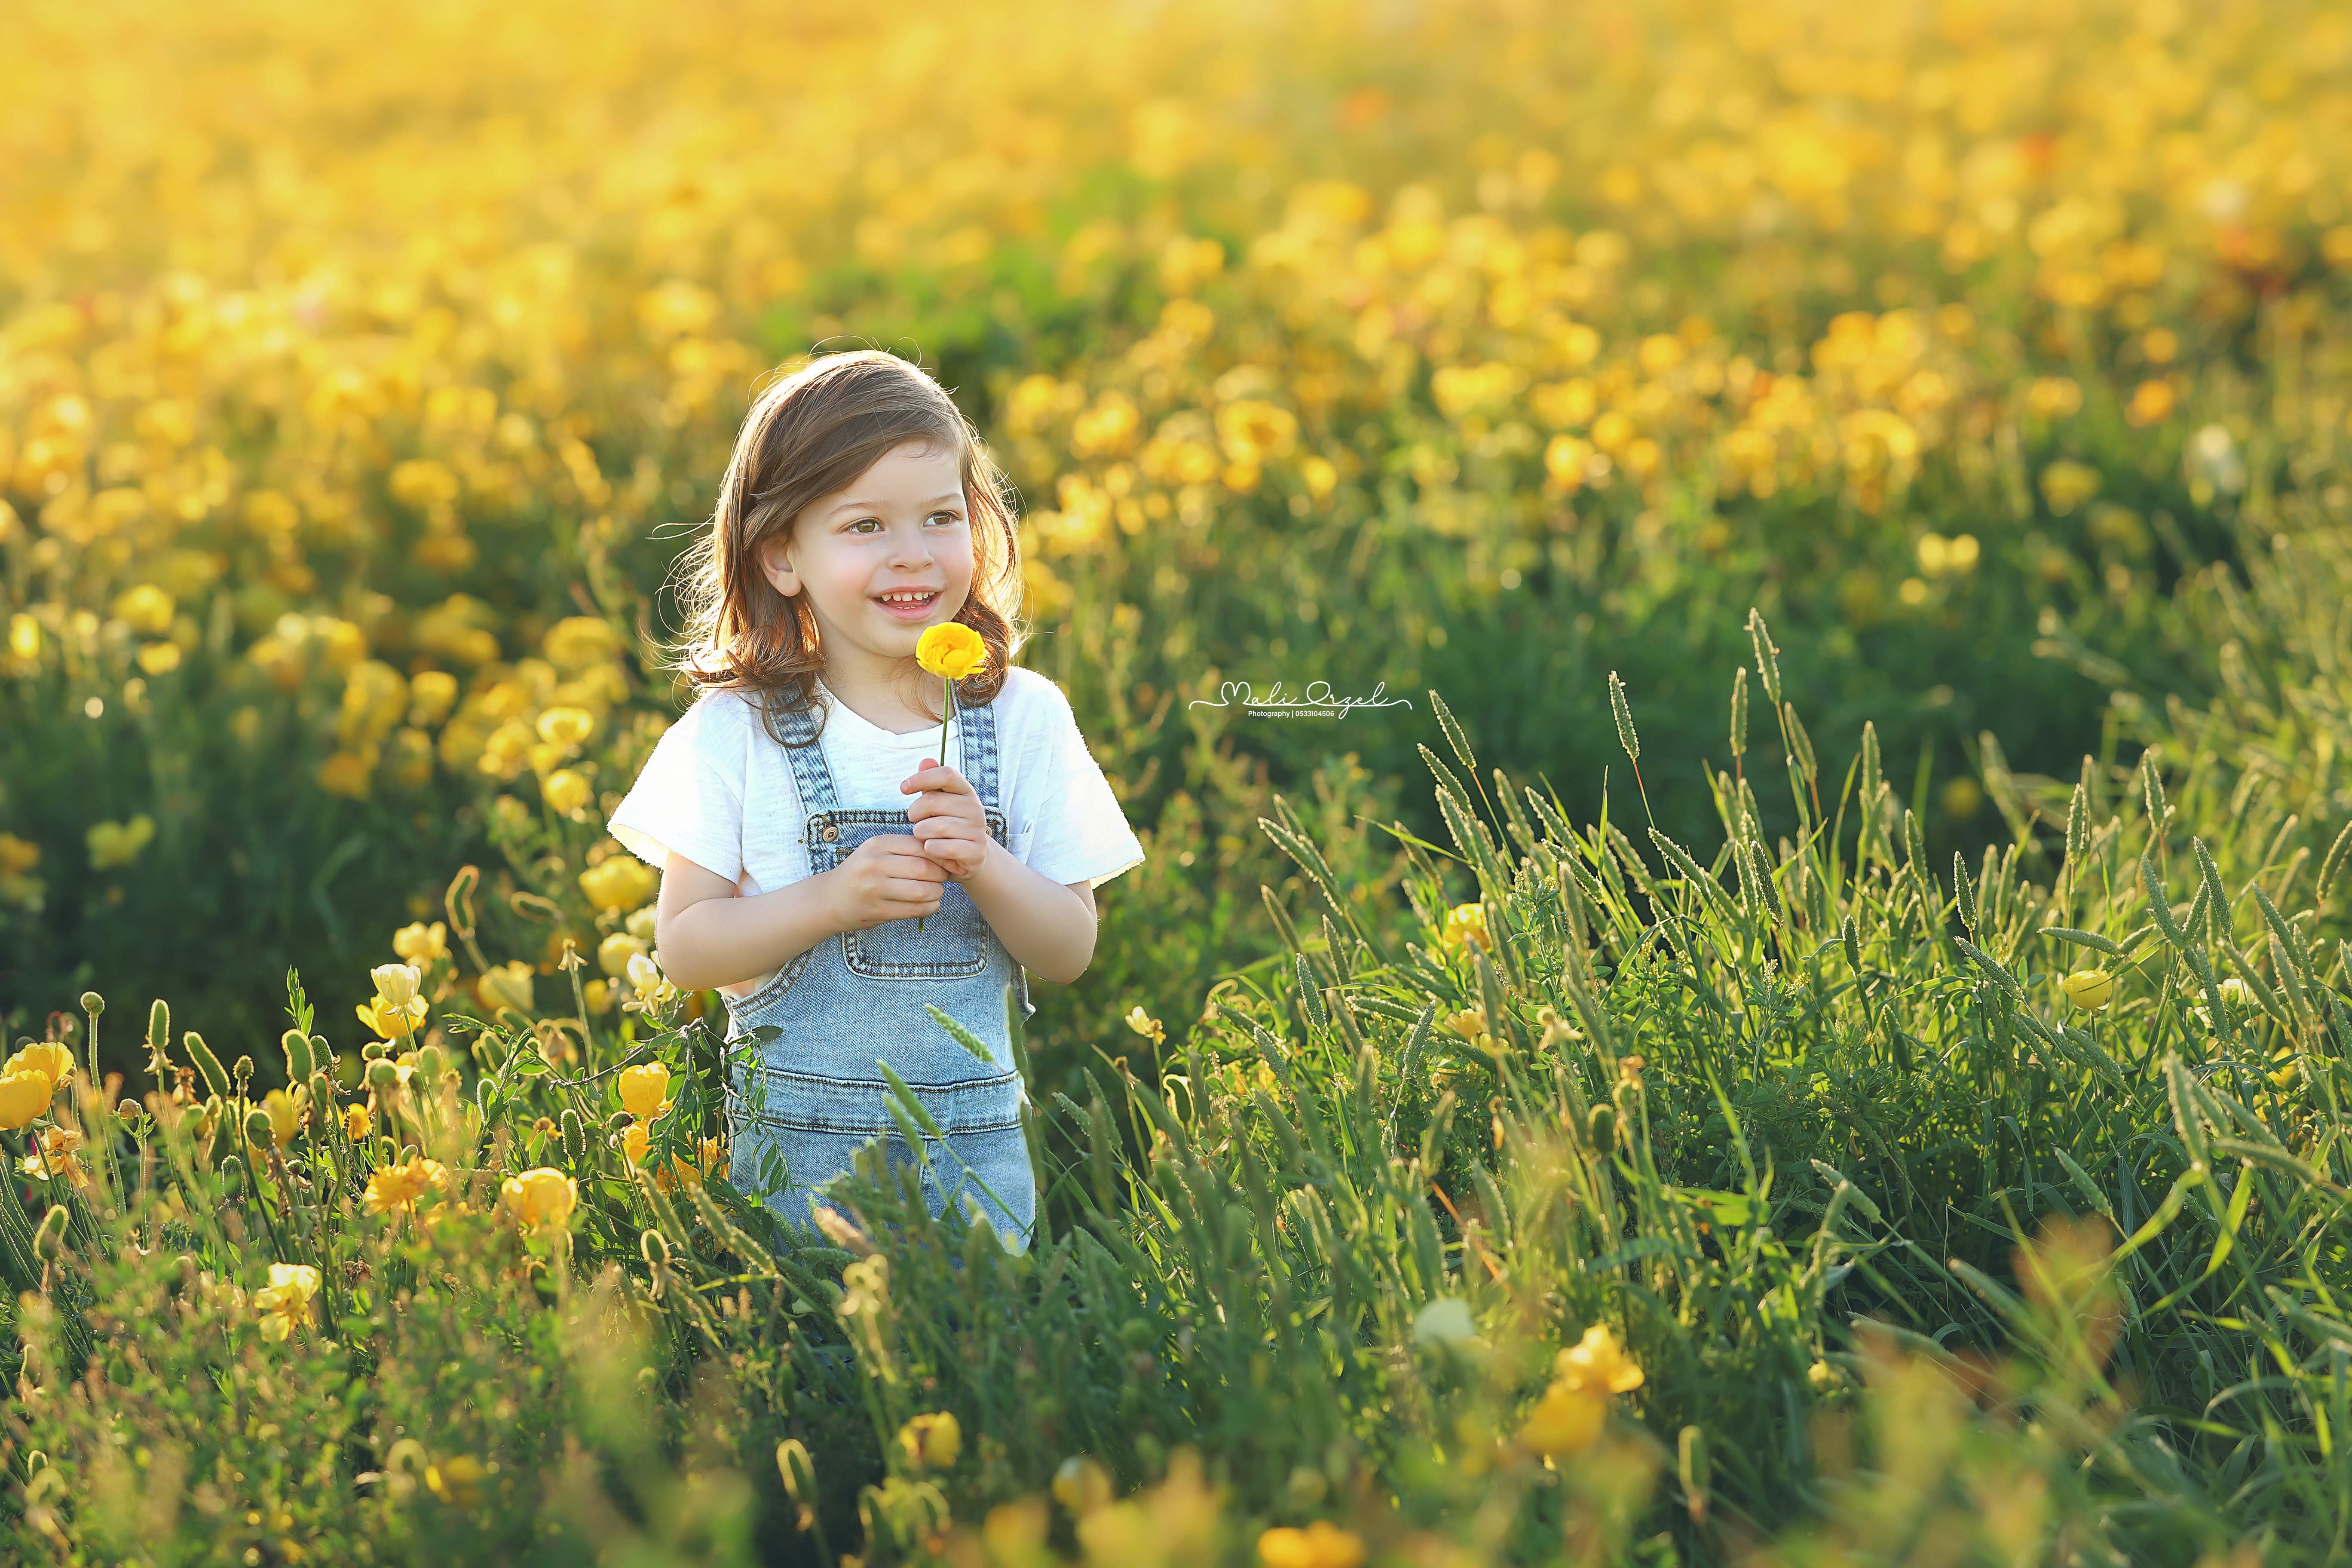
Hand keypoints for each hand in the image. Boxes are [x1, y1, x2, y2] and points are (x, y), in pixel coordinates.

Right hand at [825, 833, 946, 930]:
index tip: (944, 862)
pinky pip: (914, 910)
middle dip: (941, 875)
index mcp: (878, 844)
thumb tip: (945, 853)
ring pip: (921, 891)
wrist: (831, 898)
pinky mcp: (877, 911)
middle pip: (923, 868)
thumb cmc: (863, 872)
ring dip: (937, 893)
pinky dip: (930, 908)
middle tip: (943, 878)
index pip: (920, 846)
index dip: (939, 856)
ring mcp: (874, 889)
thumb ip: (906, 849)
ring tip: (936, 892)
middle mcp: (874, 864)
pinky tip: (930, 904)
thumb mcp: (878, 851)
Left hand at [902, 758, 989, 882]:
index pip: (946, 774)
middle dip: (915, 812)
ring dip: (921, 833)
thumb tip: (926, 761)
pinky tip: (931, 849)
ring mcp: (977, 830)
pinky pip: (943, 848)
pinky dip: (931, 849)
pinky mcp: (976, 851)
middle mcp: (975, 808)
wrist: (970, 856)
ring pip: (935, 827)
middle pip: (933, 801)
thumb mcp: (938, 802)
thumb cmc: (948, 824)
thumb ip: (931, 782)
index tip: (903, 788)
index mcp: (966, 791)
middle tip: (915, 821)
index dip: (922, 778)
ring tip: (923, 837)